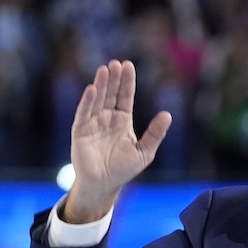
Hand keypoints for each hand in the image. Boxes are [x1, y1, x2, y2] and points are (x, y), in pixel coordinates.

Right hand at [63, 60, 171, 222]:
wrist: (103, 184)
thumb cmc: (123, 169)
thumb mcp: (144, 151)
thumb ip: (155, 134)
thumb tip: (168, 115)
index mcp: (122, 120)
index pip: (125, 97)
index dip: (127, 82)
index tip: (128, 66)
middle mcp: (107, 118)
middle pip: (111, 94)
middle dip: (114, 79)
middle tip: (117, 63)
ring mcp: (92, 122)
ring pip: (97, 99)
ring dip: (101, 84)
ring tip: (105, 69)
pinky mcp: (80, 130)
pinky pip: (84, 113)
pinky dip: (88, 101)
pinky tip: (92, 89)